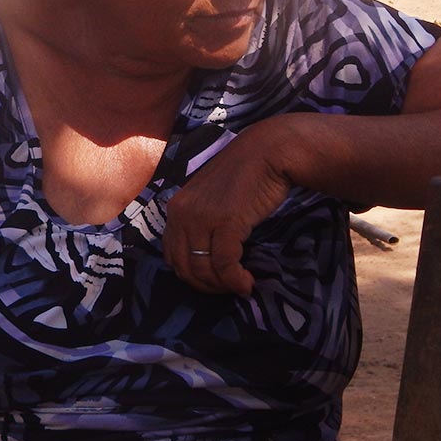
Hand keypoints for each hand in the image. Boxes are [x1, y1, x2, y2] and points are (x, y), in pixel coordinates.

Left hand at [162, 121, 292, 295]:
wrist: (268, 152)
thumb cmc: (245, 177)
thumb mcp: (211, 200)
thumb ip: (201, 223)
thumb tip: (205, 259)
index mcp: (175, 208)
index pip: (172, 256)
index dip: (192, 275)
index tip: (214, 280)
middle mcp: (182, 213)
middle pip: (185, 267)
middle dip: (206, 285)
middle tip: (228, 288)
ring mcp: (201, 217)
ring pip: (204, 269)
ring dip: (223, 286)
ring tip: (240, 285)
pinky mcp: (225, 222)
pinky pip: (225, 264)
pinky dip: (235, 280)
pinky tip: (247, 282)